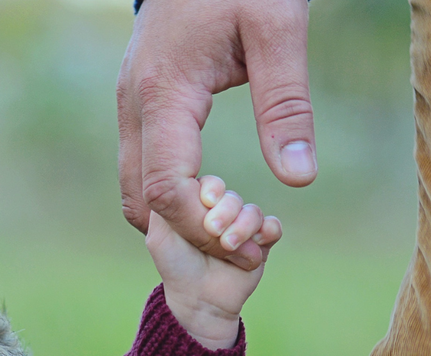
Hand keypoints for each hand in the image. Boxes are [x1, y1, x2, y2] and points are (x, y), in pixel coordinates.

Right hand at [117, 0, 314, 270]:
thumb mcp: (277, 32)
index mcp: (164, 93)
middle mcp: (134, 107)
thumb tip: (298, 178)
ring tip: (234, 229)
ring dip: (179, 222)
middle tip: (245, 248)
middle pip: (143, 201)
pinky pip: (144, 170)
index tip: (252, 245)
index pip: (168, 189)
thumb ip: (286, 105)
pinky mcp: (142, 107)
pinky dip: (173, 200)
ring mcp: (132, 107)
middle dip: (190, 237)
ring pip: (136, 191)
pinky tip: (215, 203)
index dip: (205, 230)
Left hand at [146, 176, 281, 349]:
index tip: (206, 202)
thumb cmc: (176, 267)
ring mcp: (244, 229)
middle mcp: (223, 214)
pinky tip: (257, 243)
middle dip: (226, 212)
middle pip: (233, 197)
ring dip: (243, 226)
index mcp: (199, 207)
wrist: (199, 301)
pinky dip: (267, 231)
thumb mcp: (160, 234)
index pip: (212, 184)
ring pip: (253, 212)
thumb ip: (165, 204)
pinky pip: (273, 227)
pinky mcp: (262, 244)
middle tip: (214, 231)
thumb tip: (180, 177)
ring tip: (229, 245)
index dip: (211, 190)